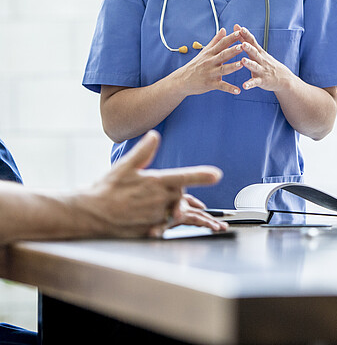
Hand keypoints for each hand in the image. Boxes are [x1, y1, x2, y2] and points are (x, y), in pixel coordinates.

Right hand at [78, 131, 228, 237]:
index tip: (218, 175)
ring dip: (173, 208)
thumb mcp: (125, 166)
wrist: (89, 214)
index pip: (183, 177)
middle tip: (157, 189)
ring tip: (158, 206)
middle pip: (181, 194)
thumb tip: (154, 135)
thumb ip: (143, 151)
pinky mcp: (151, 230)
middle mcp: (158, 201)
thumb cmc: (106, 189)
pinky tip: (153, 219)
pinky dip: (165, 222)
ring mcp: (155, 217)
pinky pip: (166, 226)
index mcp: (155, 183)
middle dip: (177, 192)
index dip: (202, 175)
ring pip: (175, 211)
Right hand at [178, 28, 244, 95]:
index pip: (222, 43)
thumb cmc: (196, 65)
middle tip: (242, 46)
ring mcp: (210, 73)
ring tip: (242, 64)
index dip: (230, 38)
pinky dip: (229, 89)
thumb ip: (215, 41)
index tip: (239, 32)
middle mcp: (210, 62)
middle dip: (233, 50)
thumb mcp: (205, 51)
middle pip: (223, 55)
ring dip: (232, 67)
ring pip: (223, 69)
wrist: (182, 80)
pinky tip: (238, 90)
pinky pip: (221, 86)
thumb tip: (223, 29)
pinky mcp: (210, 84)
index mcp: (210, 53)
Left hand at [234, 25, 292, 91]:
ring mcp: (262, 70)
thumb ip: (246, 40)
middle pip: (254, 52)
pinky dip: (250, 84)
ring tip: (243, 61)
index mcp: (259, 52)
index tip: (239, 28)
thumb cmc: (267, 62)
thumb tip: (237, 27)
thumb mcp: (258, 51)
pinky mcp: (262, 81)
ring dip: (249, 64)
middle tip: (242, 43)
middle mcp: (261, 60)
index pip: (252, 41)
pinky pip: (255, 82)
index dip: (246, 35)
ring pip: (255, 66)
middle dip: (248, 48)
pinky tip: (244, 86)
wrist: (283, 78)